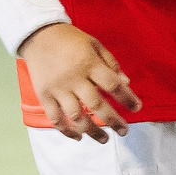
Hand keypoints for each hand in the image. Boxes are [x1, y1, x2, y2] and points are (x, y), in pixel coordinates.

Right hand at [17, 24, 139, 141]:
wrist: (38, 35)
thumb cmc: (70, 39)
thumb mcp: (94, 44)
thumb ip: (111, 63)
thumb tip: (126, 83)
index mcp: (89, 63)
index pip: (112, 85)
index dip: (127, 98)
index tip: (136, 108)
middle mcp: (74, 78)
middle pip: (96, 105)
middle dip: (113, 121)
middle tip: (124, 131)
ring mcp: (58, 89)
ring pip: (76, 116)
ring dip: (92, 131)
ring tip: (104, 139)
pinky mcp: (44, 95)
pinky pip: (55, 118)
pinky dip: (66, 130)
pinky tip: (78, 137)